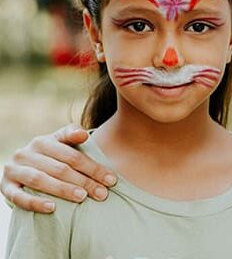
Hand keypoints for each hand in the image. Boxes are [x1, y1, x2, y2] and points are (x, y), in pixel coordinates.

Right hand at [1, 124, 116, 212]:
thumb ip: (72, 135)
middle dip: (84, 181)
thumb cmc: (50, 156)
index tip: (111, 180)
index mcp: (43, 141)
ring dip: (62, 189)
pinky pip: (18, 197)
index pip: (72, 155)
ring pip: (40, 180)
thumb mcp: (61, 143)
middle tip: (102, 193)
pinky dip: (35, 202)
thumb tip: (83, 134)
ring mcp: (14, 170)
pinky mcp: (5, 187)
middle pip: (60, 168)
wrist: (21, 167)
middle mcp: (26, 153)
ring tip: (82, 197)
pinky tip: (52, 208)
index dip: (93, 168)